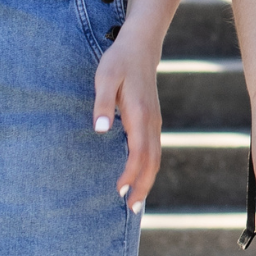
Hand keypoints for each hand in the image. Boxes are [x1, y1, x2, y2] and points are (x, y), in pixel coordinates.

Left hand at [92, 35, 161, 211]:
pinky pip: (154, 149)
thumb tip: (100, 130)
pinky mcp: (152, 120)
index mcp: (139, 114)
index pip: (140, 153)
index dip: (131, 174)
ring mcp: (154, 121)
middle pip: (152, 161)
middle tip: (131, 209)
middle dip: (144, 186)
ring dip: (147, 179)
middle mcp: (151, 121)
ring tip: (135, 200)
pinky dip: (149, 167)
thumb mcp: (104, 78)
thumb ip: (102, 104)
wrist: (140, 46)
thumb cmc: (118, 62)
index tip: (120, 192)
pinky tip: (139, 176)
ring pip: (156, 157)